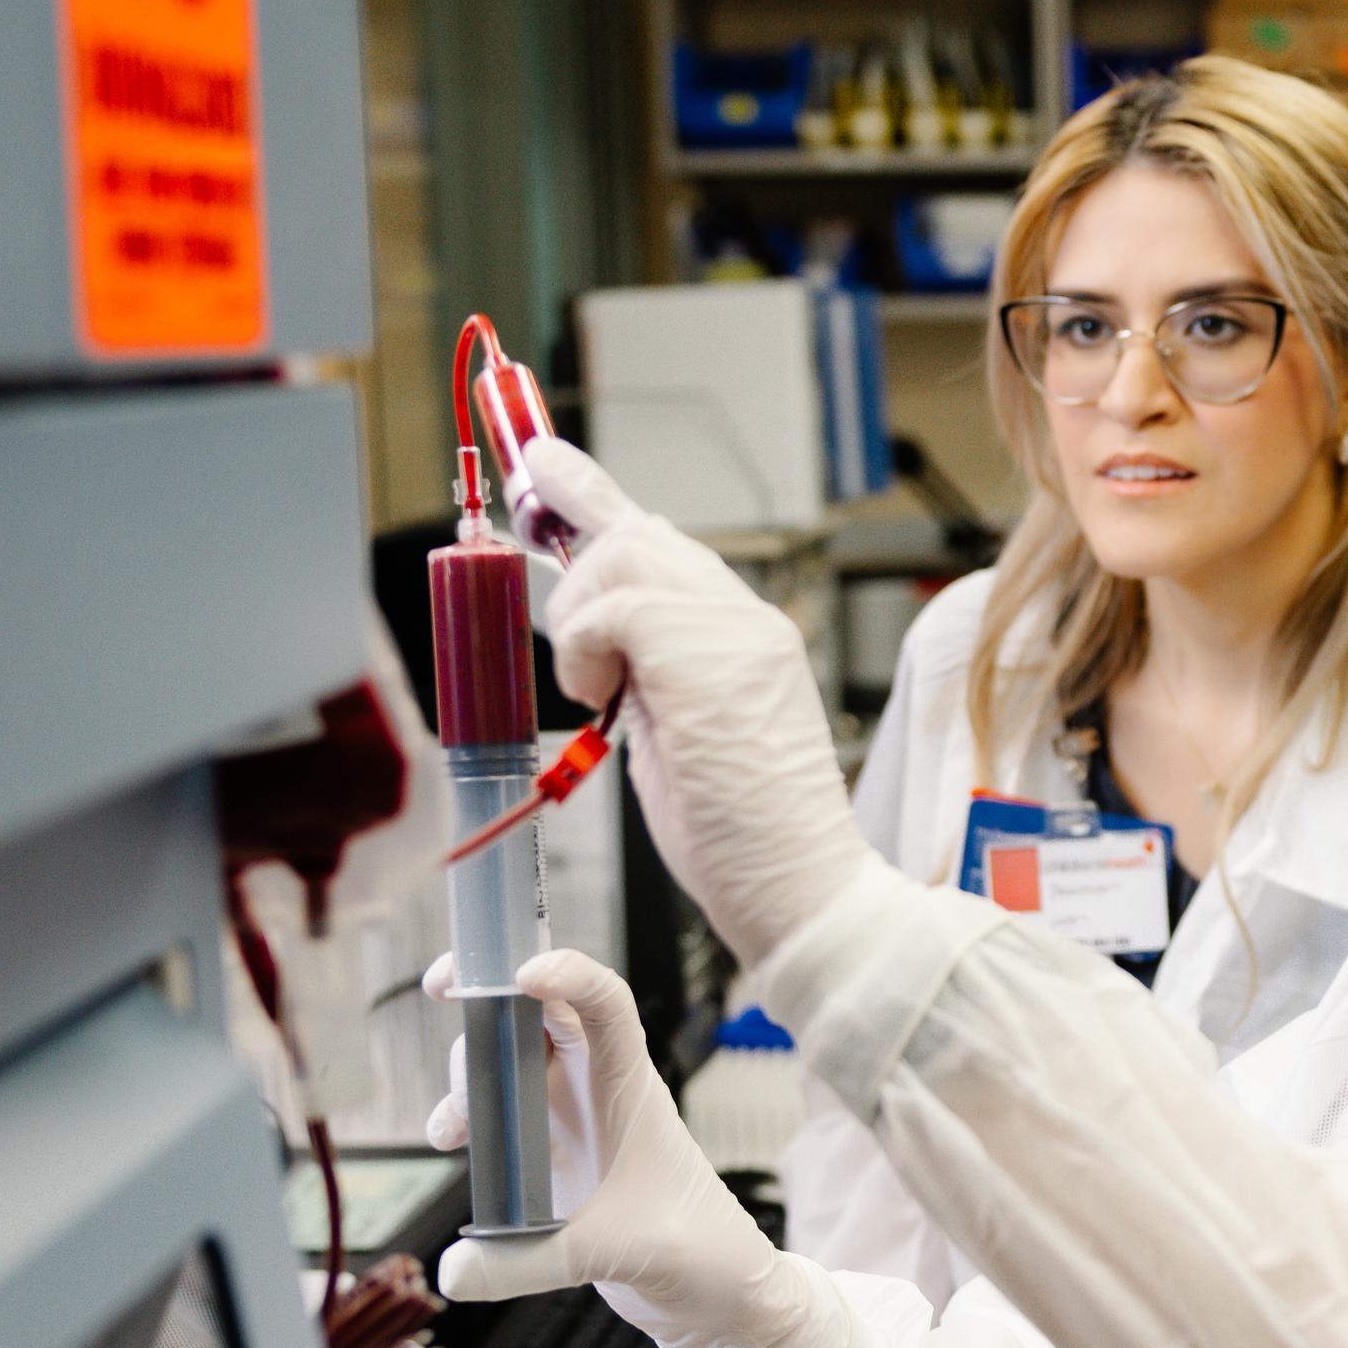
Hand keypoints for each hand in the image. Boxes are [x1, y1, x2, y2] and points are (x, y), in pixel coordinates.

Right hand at [432, 949, 803, 1347]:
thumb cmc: (699, 1253)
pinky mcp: (551, 1157)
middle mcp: (596, 1092)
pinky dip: (467, 1119)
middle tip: (443, 984)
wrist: (719, 1295)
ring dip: (471, 1072)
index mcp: (629, 1089)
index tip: (520, 973)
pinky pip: (498, 1117)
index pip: (606, 1005)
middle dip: (492, 991)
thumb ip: (528, 1262)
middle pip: (541, 1015)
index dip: (568, 974)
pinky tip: (450, 1142)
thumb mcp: (615, 1253)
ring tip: (452, 1125)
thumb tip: (452, 1271)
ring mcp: (570, 1121)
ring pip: (510, 1062)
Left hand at [518, 436, 878, 970]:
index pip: (663, 545)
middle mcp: (745, 619)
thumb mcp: (682, 738)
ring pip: (620, 559)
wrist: (803, 889)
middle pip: (635, 535)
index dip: (594, 496)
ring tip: (595, 692)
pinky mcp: (704, 653)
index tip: (544, 459)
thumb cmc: (743, 837)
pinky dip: (584, 650)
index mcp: (745, 637)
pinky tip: (599, 699)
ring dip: (579, 624)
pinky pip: (612, 609)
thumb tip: (597, 651)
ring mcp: (732, 630)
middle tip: (562, 639)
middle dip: (572, 560)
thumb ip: (648, 679)